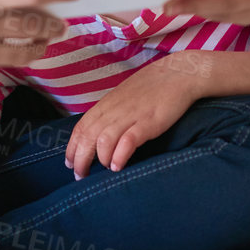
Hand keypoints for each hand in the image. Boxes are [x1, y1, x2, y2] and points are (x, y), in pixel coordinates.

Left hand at [64, 57, 203, 178]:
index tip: (69, 164)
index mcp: (106, 104)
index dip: (72, 147)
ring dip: (99, 159)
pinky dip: (120, 155)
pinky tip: (118, 166)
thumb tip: (100, 133)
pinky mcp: (149, 122)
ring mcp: (131, 116)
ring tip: (102, 172)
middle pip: (88, 137)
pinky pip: (128, 140)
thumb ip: (111, 112)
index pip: (80, 128)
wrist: (179, 73)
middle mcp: (114, 111)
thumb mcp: (124, 97)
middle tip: (81, 176)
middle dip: (81, 160)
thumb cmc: (152, 86)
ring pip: (103, 140)